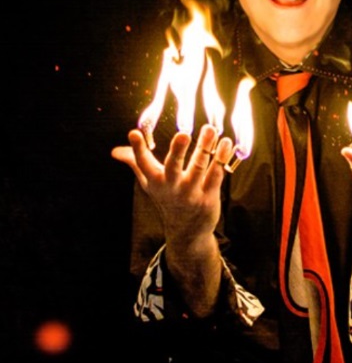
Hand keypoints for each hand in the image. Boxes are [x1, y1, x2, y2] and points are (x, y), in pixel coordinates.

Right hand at [111, 124, 232, 245]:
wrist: (186, 233)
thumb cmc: (167, 199)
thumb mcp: (150, 183)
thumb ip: (135, 163)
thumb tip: (114, 151)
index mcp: (155, 181)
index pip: (143, 164)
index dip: (138, 149)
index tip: (134, 133)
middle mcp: (172, 187)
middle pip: (173, 166)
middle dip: (177, 150)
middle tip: (183, 134)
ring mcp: (191, 193)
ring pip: (199, 166)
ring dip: (206, 147)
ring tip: (211, 130)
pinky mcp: (208, 197)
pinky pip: (215, 175)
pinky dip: (221, 158)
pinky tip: (226, 143)